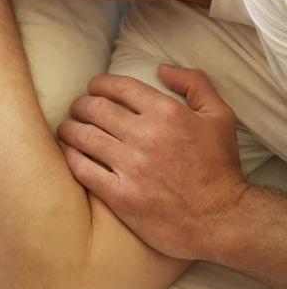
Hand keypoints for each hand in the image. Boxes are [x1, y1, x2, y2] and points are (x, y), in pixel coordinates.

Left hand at [57, 65, 247, 260]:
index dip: (99, 83)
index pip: (119, 86)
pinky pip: (83, 170)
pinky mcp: (120, 196)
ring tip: (66, 128)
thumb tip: (162, 69)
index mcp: (167, 112)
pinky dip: (70, 157)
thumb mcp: (220, 115)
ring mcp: (131, 166)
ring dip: (69, 129)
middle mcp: (145, 135)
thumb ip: (194, 83)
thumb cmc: (220, 167)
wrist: (222, 219)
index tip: (92, 87)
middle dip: (80, 104)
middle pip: (95, 109)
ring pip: (84, 137)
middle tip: (76, 108)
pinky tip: (69, 154)